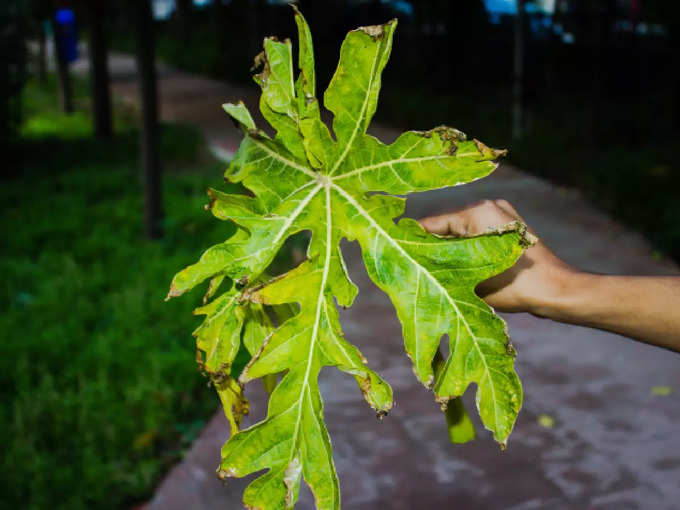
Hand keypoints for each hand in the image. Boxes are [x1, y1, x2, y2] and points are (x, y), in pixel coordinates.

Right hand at [418, 199, 574, 314]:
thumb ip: (438, 267)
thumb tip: (411, 266)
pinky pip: (477, 234)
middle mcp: (489, 205)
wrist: (558, 291)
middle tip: (408, 265)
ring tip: (427, 269)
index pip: (431, 224)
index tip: (392, 252)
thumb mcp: (469, 280)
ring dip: (446, 249)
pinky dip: (464, 249)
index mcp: (478, 212)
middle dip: (429, 247)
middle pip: (446, 227)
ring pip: (460, 231)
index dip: (410, 240)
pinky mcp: (509, 226)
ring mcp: (501, 214)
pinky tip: (452, 267)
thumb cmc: (515, 287)